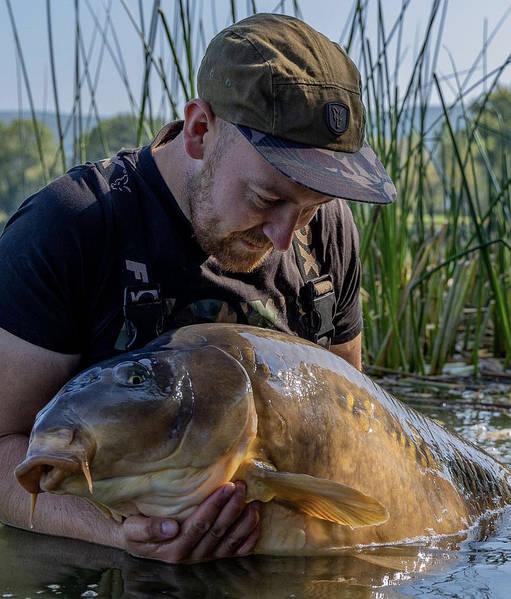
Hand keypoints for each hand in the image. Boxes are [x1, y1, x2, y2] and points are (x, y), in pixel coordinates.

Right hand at [121, 481, 260, 562]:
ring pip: (231, 541)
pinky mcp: (216, 555)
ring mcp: (206, 557)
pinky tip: (256, 521)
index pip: (199, 525)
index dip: (215, 506)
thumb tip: (172, 527)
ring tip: (254, 501)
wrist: (139, 540)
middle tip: (242, 486)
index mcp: (174, 548)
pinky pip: (238, 550)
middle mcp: (193, 555)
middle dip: (232, 507)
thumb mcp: (132, 529)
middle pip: (218, 531)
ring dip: (245, 521)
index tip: (226, 487)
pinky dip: (250, 538)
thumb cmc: (136, 527)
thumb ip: (148, 529)